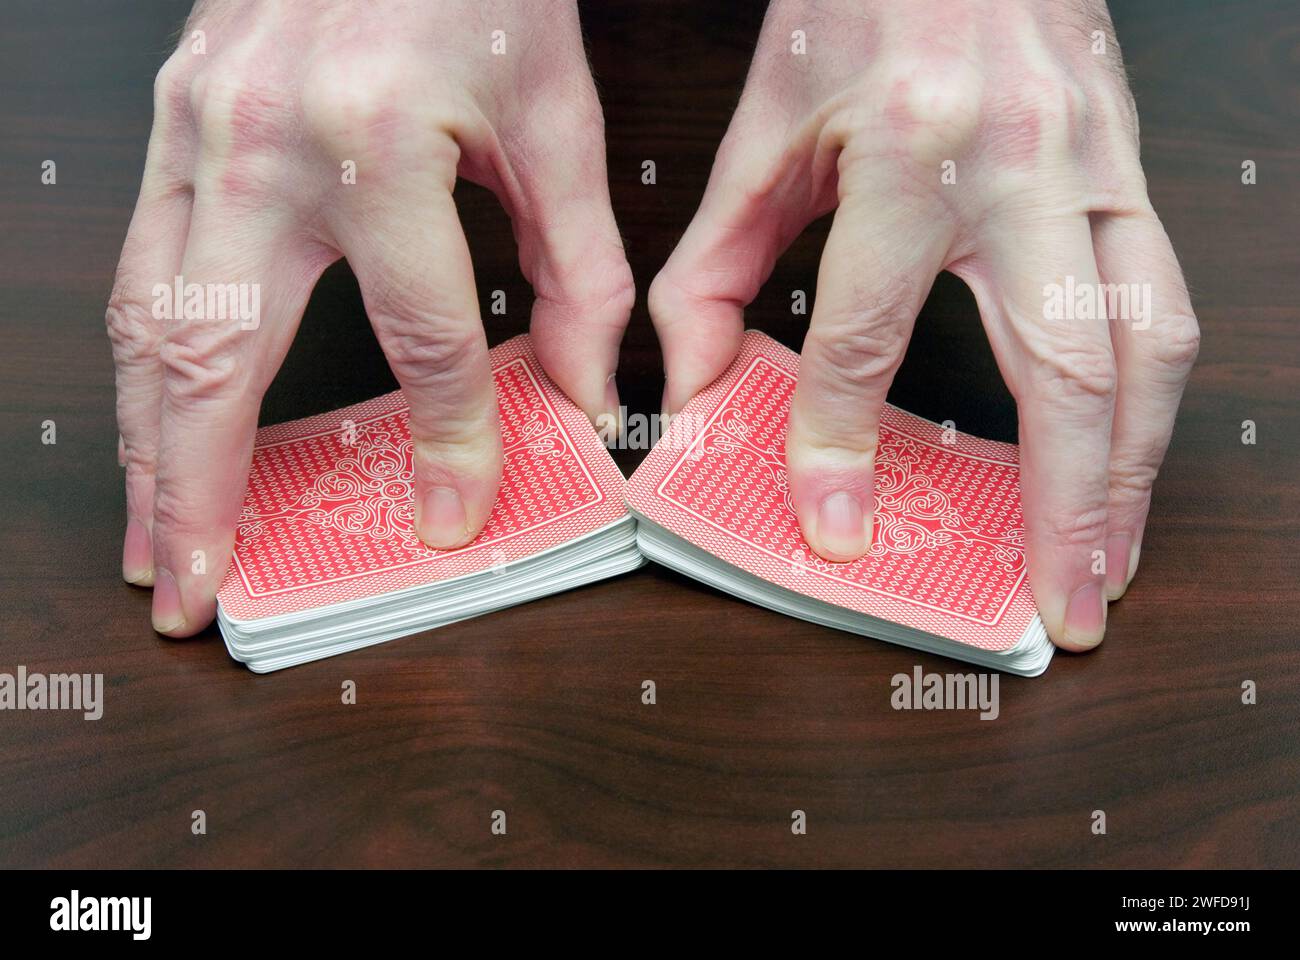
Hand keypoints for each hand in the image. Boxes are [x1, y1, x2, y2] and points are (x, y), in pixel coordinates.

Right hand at [107, 0, 632, 635]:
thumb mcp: (555, 118)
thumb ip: (578, 266)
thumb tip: (582, 389)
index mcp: (380, 140)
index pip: (422, 339)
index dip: (446, 442)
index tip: (454, 511)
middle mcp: (264, 141)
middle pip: (218, 355)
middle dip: (200, 490)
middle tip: (197, 587)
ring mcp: (198, 127)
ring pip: (150, 319)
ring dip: (147, 443)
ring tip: (160, 535)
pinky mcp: (175, 117)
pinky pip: (142, 263)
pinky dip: (146, 360)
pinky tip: (158, 417)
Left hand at [649, 0, 1198, 649]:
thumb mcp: (766, 128)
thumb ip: (714, 266)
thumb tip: (696, 388)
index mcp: (908, 149)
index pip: (868, 334)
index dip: (841, 444)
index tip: (835, 526)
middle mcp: (1021, 165)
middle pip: (1065, 368)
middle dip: (1069, 507)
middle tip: (1058, 603)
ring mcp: (1096, 168)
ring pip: (1150, 345)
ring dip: (1135, 470)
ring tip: (1110, 559)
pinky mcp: (1130, 170)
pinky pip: (1164, 300)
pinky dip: (1151, 397)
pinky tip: (1126, 456)